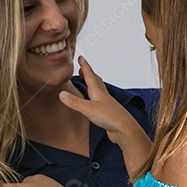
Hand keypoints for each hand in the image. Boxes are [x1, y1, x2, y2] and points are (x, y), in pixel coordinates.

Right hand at [58, 55, 150, 170]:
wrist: (124, 129)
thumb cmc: (110, 118)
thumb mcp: (88, 109)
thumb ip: (74, 102)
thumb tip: (61, 94)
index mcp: (98, 91)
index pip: (90, 75)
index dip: (84, 66)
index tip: (80, 57)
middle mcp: (102, 95)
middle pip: (95, 80)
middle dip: (88, 73)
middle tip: (82, 67)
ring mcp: (105, 103)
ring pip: (98, 89)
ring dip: (91, 83)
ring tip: (87, 81)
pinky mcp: (106, 111)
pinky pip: (99, 99)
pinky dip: (94, 95)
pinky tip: (93, 100)